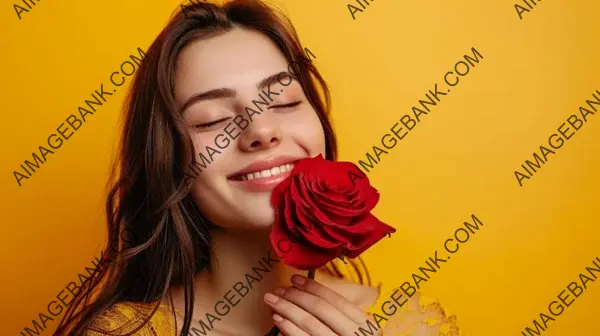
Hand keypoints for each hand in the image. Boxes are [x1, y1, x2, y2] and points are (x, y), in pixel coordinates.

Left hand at [263, 274, 380, 335]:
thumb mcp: (357, 329)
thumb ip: (340, 314)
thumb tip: (307, 293)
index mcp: (365, 325)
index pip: (336, 300)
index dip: (313, 287)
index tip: (295, 279)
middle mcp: (354, 335)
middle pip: (320, 309)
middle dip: (296, 296)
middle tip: (278, 290)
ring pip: (310, 324)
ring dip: (288, 311)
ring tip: (274, 303)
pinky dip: (290, 331)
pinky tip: (279, 322)